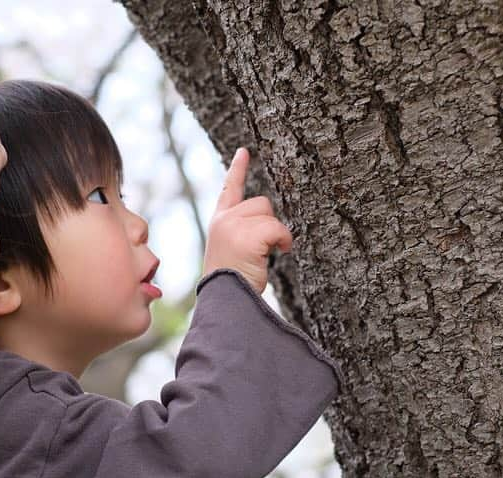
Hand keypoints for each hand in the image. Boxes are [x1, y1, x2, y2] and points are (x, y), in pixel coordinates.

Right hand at [202, 148, 292, 293]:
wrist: (226, 299)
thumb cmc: (233, 282)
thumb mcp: (231, 250)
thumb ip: (242, 230)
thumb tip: (268, 223)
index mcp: (219, 222)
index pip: (229, 190)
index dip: (237, 169)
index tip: (244, 151)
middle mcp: (223, 220)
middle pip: (262, 204)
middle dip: (269, 224)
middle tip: (262, 249)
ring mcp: (234, 225)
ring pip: (270, 215)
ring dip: (275, 235)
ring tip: (265, 256)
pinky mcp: (247, 235)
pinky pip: (278, 229)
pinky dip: (283, 241)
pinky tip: (279, 253)